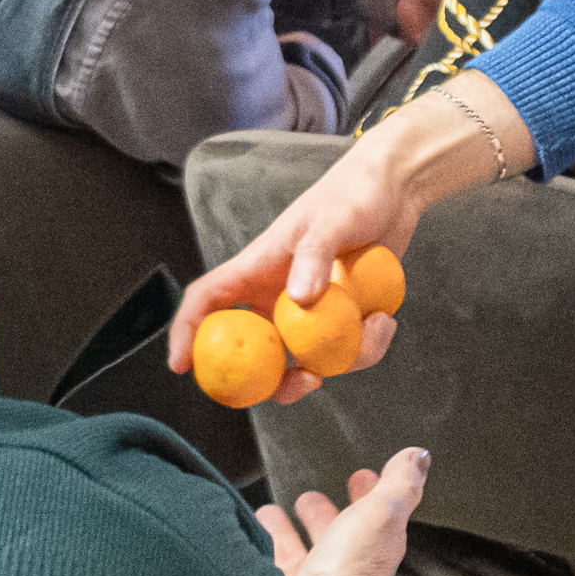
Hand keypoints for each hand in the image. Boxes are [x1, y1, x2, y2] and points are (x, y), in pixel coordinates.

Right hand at [170, 94, 495, 399]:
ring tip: (376, 327)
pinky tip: (385, 320)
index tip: (179, 365)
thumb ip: (316, 254)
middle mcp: (276, 295)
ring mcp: (307, 311)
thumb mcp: (333, 219)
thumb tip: (300, 299)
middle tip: (303, 383)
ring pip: (304, 360)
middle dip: (273, 381)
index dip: (185, 331)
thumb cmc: (355, 193)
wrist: (395, 192)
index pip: (207, 300)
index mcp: (257, 268)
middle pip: (253, 351)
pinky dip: (366, 346)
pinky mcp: (339, 318)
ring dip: (338, 362)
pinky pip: (343, 352)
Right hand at [260, 450, 431, 575]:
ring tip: (269, 513)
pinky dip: (261, 545)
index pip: (374, 510)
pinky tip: (248, 535)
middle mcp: (347, 561)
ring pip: (301, 549)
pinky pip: (272, 563)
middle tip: (309, 498)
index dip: (368, 492)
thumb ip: (400, 483)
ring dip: (286, 530)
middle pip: (335, 531)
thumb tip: (420, 456)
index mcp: (374, 540)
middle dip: (322, 512)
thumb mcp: (382, 512)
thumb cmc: (353, 571)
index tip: (361, 475)